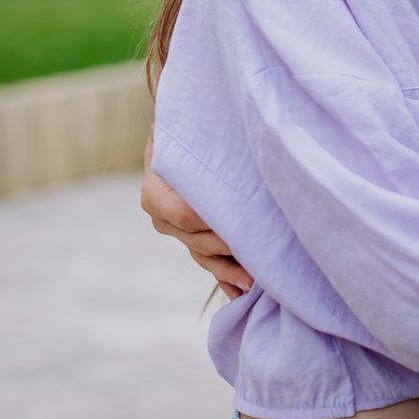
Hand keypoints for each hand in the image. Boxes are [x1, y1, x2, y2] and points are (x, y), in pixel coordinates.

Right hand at [141, 138, 251, 297]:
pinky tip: (243, 295)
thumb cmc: (190, 122)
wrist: (184, 128)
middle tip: (262, 259)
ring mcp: (177, 232)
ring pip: (204, 257)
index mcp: (156, 192)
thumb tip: (226, 124)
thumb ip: (199, 133)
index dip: (214, 224)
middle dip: (230, 251)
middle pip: (198, 241)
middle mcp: (163, 217)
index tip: (246, 225)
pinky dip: (226, 279)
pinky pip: (209, 263)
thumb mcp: (185, 125)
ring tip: (256, 284)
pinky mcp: (194, 239)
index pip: (186, 216)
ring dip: (230, 272)